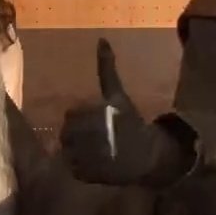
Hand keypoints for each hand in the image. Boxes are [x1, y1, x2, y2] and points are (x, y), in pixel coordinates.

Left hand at [60, 40, 186, 186]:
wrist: (147, 155)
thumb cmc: (130, 122)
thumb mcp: (118, 94)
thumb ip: (107, 68)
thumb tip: (101, 39)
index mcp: (96, 115)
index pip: (70, 115)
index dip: (81, 118)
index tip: (96, 122)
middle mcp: (92, 136)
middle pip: (67, 133)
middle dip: (77, 134)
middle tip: (93, 137)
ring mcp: (90, 158)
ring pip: (67, 151)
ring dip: (76, 150)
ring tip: (93, 150)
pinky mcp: (90, 175)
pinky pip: (72, 168)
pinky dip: (79, 166)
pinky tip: (93, 163)